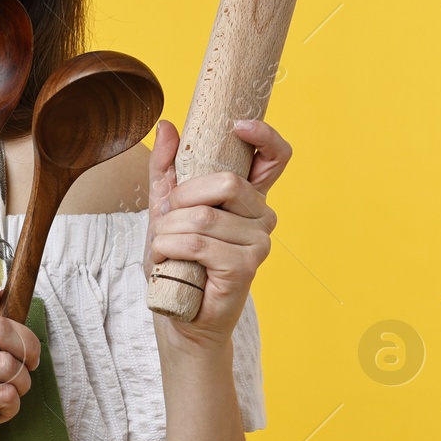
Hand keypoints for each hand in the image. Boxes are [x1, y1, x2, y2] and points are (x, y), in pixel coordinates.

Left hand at [144, 117, 291, 342]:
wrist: (177, 314)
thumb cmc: (176, 262)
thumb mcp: (164, 208)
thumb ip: (167, 168)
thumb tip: (168, 126)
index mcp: (248, 198)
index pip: (275, 157)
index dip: (265, 136)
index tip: (238, 125)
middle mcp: (262, 217)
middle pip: (226, 182)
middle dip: (182, 198)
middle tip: (168, 219)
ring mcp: (258, 243)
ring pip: (203, 217)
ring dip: (168, 232)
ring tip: (165, 248)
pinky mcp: (246, 267)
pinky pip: (196, 243)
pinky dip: (169, 249)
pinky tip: (169, 261)